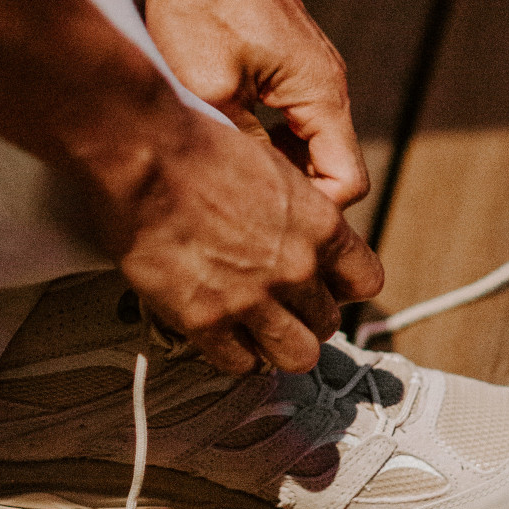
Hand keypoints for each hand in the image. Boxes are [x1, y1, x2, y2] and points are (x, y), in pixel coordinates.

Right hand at [82, 100, 382, 373]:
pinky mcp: (206, 321)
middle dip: (305, 317)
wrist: (142, 155)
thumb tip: (296, 228)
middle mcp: (295, 268)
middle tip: (281, 308)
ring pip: (296, 355)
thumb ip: (294, 208)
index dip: (342, 286)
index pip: (366, 280)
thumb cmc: (196, 145)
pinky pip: (238, 363)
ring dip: (278, 346)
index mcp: (318, 224)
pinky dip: (232, 354)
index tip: (324, 285)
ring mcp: (252, 299)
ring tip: (257, 333)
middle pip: (328, 323)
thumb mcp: (269, 164)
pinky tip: (220, 335)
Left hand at [141, 0, 368, 208]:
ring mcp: (310, 67)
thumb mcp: (209, 91)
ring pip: (310, 142)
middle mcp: (329, 80)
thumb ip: (243, 149)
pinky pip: (292, 115)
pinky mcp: (287, 57)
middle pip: (331, 166)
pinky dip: (267, 137)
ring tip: (225, 175)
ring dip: (276, 165)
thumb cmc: (198, 5)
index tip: (261, 222)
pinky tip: (222, 137)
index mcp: (322, 92)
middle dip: (292, 195)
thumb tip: (255, 196)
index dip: (311, 213)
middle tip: (236, 209)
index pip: (347, 182)